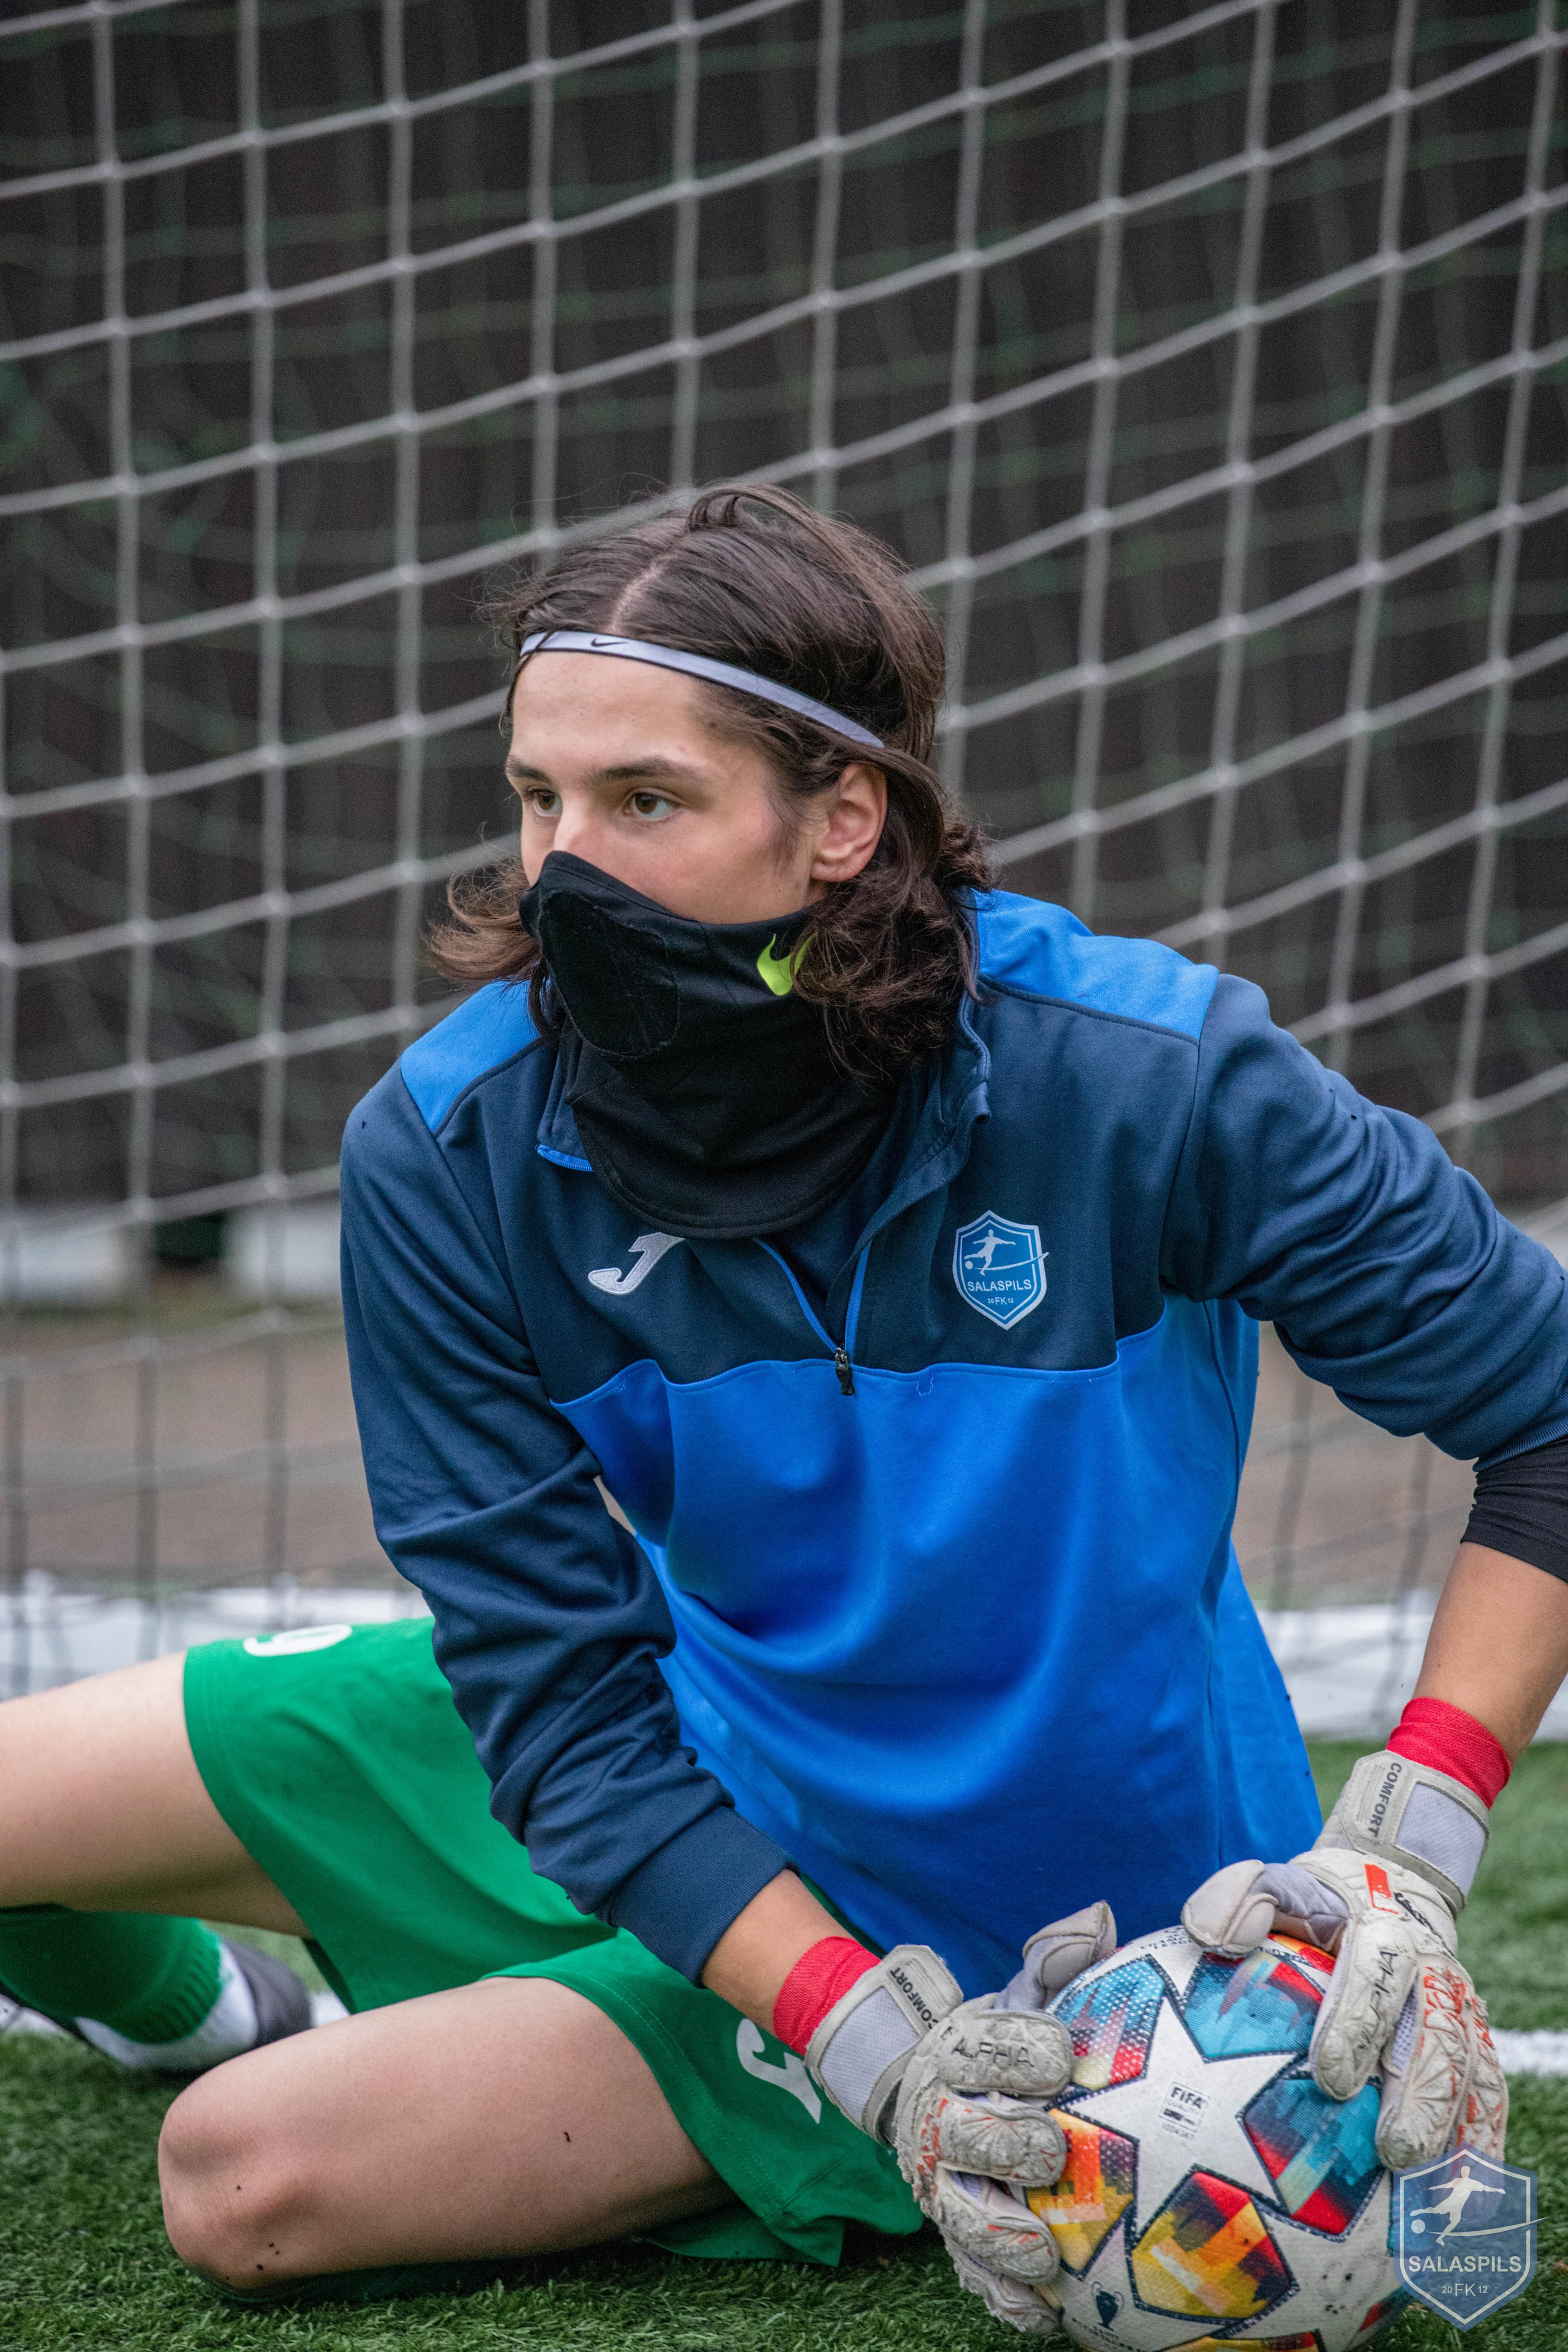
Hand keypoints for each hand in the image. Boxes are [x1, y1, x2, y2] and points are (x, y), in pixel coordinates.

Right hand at [804, 1904, 1115, 2334]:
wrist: (921, 2088)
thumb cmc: (998, 2044)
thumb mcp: (1018, 1996)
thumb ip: (1054, 1959)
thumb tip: (1099, 1918)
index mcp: (961, 2054)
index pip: (989, 2048)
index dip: (1025, 2052)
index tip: (1060, 2057)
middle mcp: (943, 2120)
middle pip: (973, 2135)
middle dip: (1013, 2143)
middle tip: (1052, 2150)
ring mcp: (944, 2183)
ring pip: (965, 2215)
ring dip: (1004, 2233)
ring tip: (1045, 2249)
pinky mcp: (952, 2234)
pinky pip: (973, 2273)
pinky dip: (1004, 2294)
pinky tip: (1041, 2310)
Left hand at [1182, 1750, 1506, 2168]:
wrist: (1388, 1883)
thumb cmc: (1315, 1902)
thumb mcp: (1271, 1883)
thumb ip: (1237, 1899)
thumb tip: (1210, 1938)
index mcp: (1384, 1931)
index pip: (1377, 1974)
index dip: (1357, 2024)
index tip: (1330, 2078)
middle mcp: (1434, 1972)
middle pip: (1438, 2035)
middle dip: (1420, 2096)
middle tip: (1395, 2152)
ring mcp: (1463, 2009)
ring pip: (1473, 2070)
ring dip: (1455, 2128)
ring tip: (1429, 2186)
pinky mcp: (1477, 2040)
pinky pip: (1490, 2092)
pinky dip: (1482, 2139)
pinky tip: (1463, 2191)